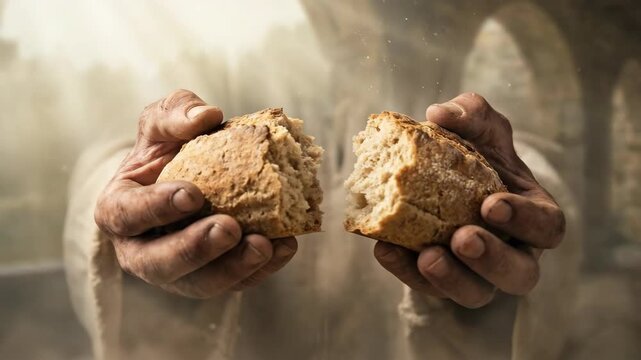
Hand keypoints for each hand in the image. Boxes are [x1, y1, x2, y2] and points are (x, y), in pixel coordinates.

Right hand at [94, 89, 296, 298]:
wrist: (189, 176)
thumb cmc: (168, 148)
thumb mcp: (163, 122)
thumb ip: (175, 114)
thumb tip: (207, 116)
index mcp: (118, 209)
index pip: (127, 213)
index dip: (156, 208)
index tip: (192, 194)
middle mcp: (140, 249)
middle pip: (159, 263)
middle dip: (196, 249)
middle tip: (229, 229)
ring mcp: (176, 270)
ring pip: (200, 283)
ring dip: (233, 268)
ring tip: (264, 246)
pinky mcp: (210, 277)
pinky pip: (234, 282)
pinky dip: (262, 268)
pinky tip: (285, 245)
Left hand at [374, 93, 564, 307]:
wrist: (440, 182)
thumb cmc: (473, 156)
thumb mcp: (478, 128)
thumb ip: (470, 113)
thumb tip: (440, 114)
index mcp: (533, 216)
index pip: (547, 227)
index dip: (526, 220)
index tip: (492, 203)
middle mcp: (513, 252)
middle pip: (519, 274)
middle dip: (492, 260)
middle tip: (463, 237)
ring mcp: (477, 274)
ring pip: (476, 294)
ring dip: (452, 279)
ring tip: (427, 256)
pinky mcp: (442, 283)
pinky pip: (428, 289)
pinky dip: (405, 272)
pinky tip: (385, 250)